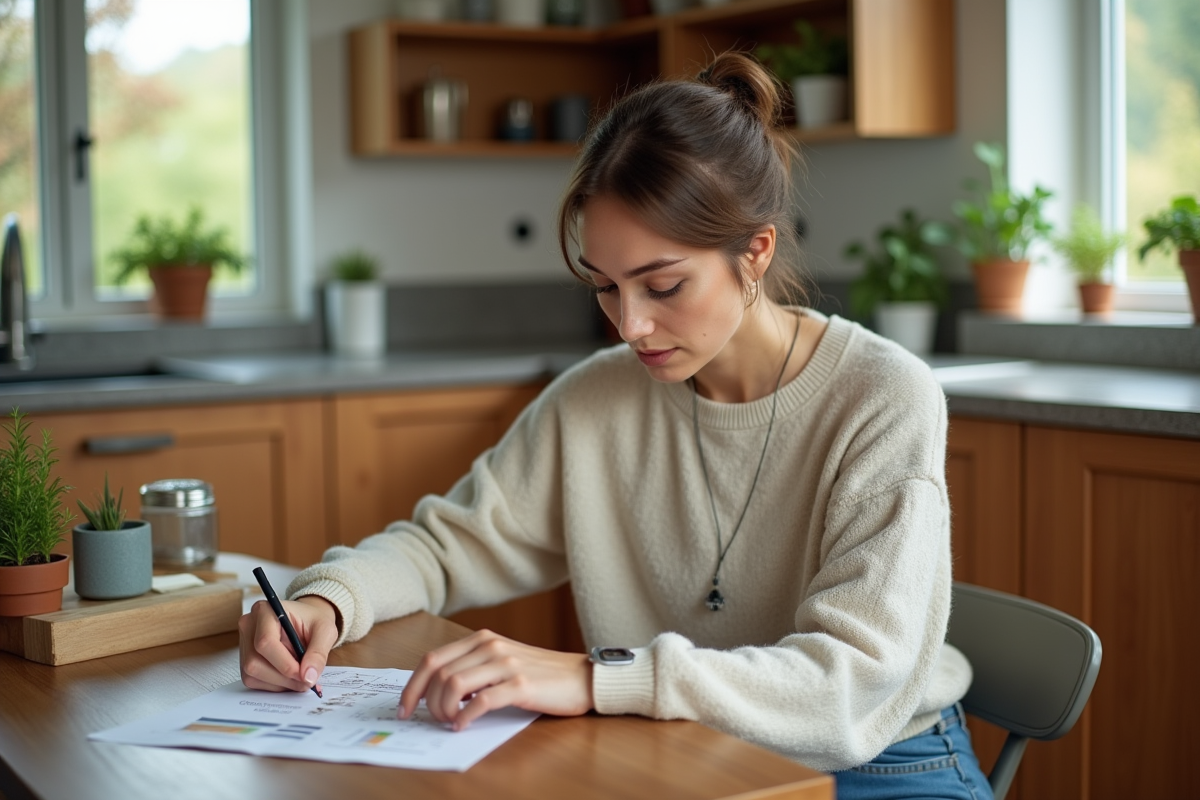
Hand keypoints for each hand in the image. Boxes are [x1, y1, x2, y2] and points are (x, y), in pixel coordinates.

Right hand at [239, 595, 338, 693]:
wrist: (307, 621)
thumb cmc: (313, 621)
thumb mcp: (326, 631)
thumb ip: (318, 653)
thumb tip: (308, 677)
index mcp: (265, 611)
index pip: (265, 642)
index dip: (285, 664)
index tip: (305, 675)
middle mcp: (249, 626)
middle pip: (255, 662)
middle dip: (284, 677)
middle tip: (306, 680)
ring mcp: (244, 643)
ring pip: (252, 674)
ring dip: (280, 683)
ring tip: (299, 677)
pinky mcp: (244, 659)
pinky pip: (253, 680)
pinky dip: (274, 685)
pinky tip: (288, 677)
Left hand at [398, 629, 593, 730]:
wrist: (581, 677)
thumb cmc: (540, 675)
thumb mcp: (501, 663)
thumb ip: (473, 670)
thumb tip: (438, 693)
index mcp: (482, 639)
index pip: (432, 659)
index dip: (412, 686)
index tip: (405, 708)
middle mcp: (490, 646)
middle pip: (438, 673)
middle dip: (427, 702)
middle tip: (433, 721)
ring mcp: (506, 663)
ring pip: (453, 684)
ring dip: (444, 710)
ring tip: (451, 722)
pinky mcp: (521, 684)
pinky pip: (482, 701)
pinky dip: (466, 717)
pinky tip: (465, 726)